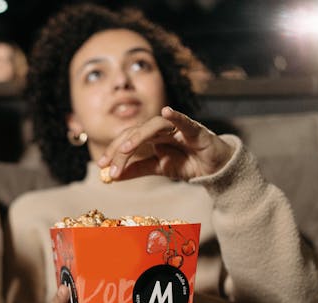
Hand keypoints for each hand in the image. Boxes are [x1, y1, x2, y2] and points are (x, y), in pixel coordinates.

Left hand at [97, 106, 233, 181]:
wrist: (215, 169)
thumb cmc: (188, 163)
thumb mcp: (158, 169)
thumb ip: (136, 170)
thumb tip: (112, 177)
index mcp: (151, 137)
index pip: (127, 140)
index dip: (113, 151)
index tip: (101, 166)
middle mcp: (162, 129)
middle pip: (136, 132)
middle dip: (120, 148)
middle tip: (108, 164)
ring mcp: (178, 127)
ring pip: (154, 126)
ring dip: (138, 136)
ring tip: (126, 149)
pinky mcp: (196, 130)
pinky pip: (185, 121)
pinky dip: (176, 116)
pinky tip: (167, 111)